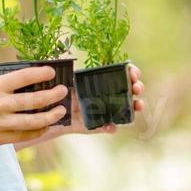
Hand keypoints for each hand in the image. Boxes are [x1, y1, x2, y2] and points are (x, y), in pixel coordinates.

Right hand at [0, 66, 71, 145]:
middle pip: (33, 101)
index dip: (41, 74)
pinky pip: (23, 135)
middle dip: (52, 95)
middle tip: (63, 91)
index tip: (52, 72)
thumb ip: (2, 82)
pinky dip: (37, 131)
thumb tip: (26, 80)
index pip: (23, 77)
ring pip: (32, 121)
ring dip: (50, 116)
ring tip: (60, 110)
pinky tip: (46, 126)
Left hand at [16, 64, 146, 146]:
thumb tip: (65, 62)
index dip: (133, 73)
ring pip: (127, 109)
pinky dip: (112, 128)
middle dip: (138, 88)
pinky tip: (111, 126)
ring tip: (138, 106)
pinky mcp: (100, 125)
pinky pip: (110, 127)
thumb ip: (70, 72)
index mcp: (104, 81)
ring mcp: (107, 110)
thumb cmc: (61, 92)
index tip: (134, 74)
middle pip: (131, 90)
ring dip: (135, 107)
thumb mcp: (67, 80)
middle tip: (137, 88)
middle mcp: (110, 95)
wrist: (52, 113)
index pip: (125, 74)